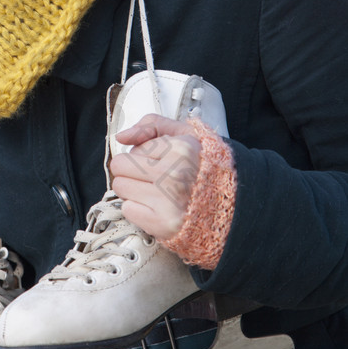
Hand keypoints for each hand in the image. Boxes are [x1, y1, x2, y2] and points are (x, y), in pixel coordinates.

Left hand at [109, 115, 200, 239]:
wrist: (228, 207)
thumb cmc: (202, 168)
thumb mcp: (185, 134)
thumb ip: (151, 125)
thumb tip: (121, 136)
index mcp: (181, 149)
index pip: (133, 148)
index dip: (144, 155)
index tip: (161, 162)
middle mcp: (174, 174)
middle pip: (120, 167)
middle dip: (131, 171)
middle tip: (151, 177)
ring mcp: (168, 201)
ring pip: (120, 187)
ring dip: (133, 189)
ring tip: (155, 191)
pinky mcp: (162, 223)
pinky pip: (127, 209)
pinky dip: (137, 208)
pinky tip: (155, 206)